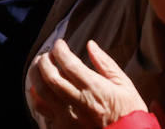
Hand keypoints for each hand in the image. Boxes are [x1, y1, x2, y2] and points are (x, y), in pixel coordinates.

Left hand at [29, 39, 147, 128]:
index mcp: (94, 88)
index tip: (59, 44)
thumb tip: (90, 45)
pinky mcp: (63, 127)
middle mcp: (79, 102)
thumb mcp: (124, 84)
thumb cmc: (129, 112)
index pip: (69, 64)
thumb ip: (106, 63)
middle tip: (46, 55)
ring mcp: (69, 117)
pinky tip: (37, 88)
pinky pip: (42, 110)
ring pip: (42, 93)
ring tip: (38, 68)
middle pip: (50, 77)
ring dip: (35, 76)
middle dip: (43, 61)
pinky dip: (36, 97)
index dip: (59, 50)